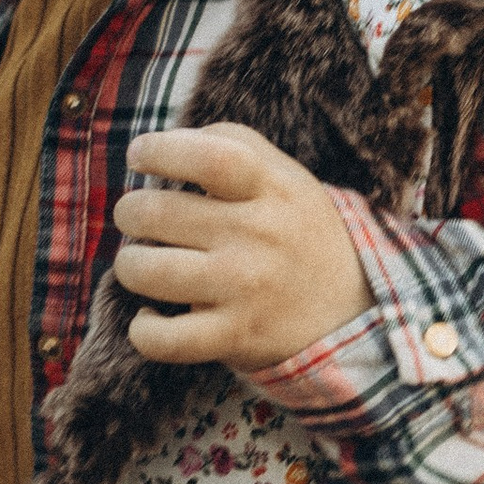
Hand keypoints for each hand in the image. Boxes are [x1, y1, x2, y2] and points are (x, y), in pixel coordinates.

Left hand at [113, 124, 371, 370]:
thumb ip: (234, 149)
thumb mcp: (287, 179)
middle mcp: (259, 235)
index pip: (210, 156)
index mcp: (273, 188)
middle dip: (130, 211)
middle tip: (137, 217)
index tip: (139, 155)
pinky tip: (153, 316)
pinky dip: (143, 329)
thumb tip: (162, 144)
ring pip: (148, 271)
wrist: (355, 309)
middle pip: (158, 212)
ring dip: (129, 265)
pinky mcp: (234, 336)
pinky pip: (162, 338)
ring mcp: (245, 288)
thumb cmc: (300, 234)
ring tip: (141, 264)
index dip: (160, 150)